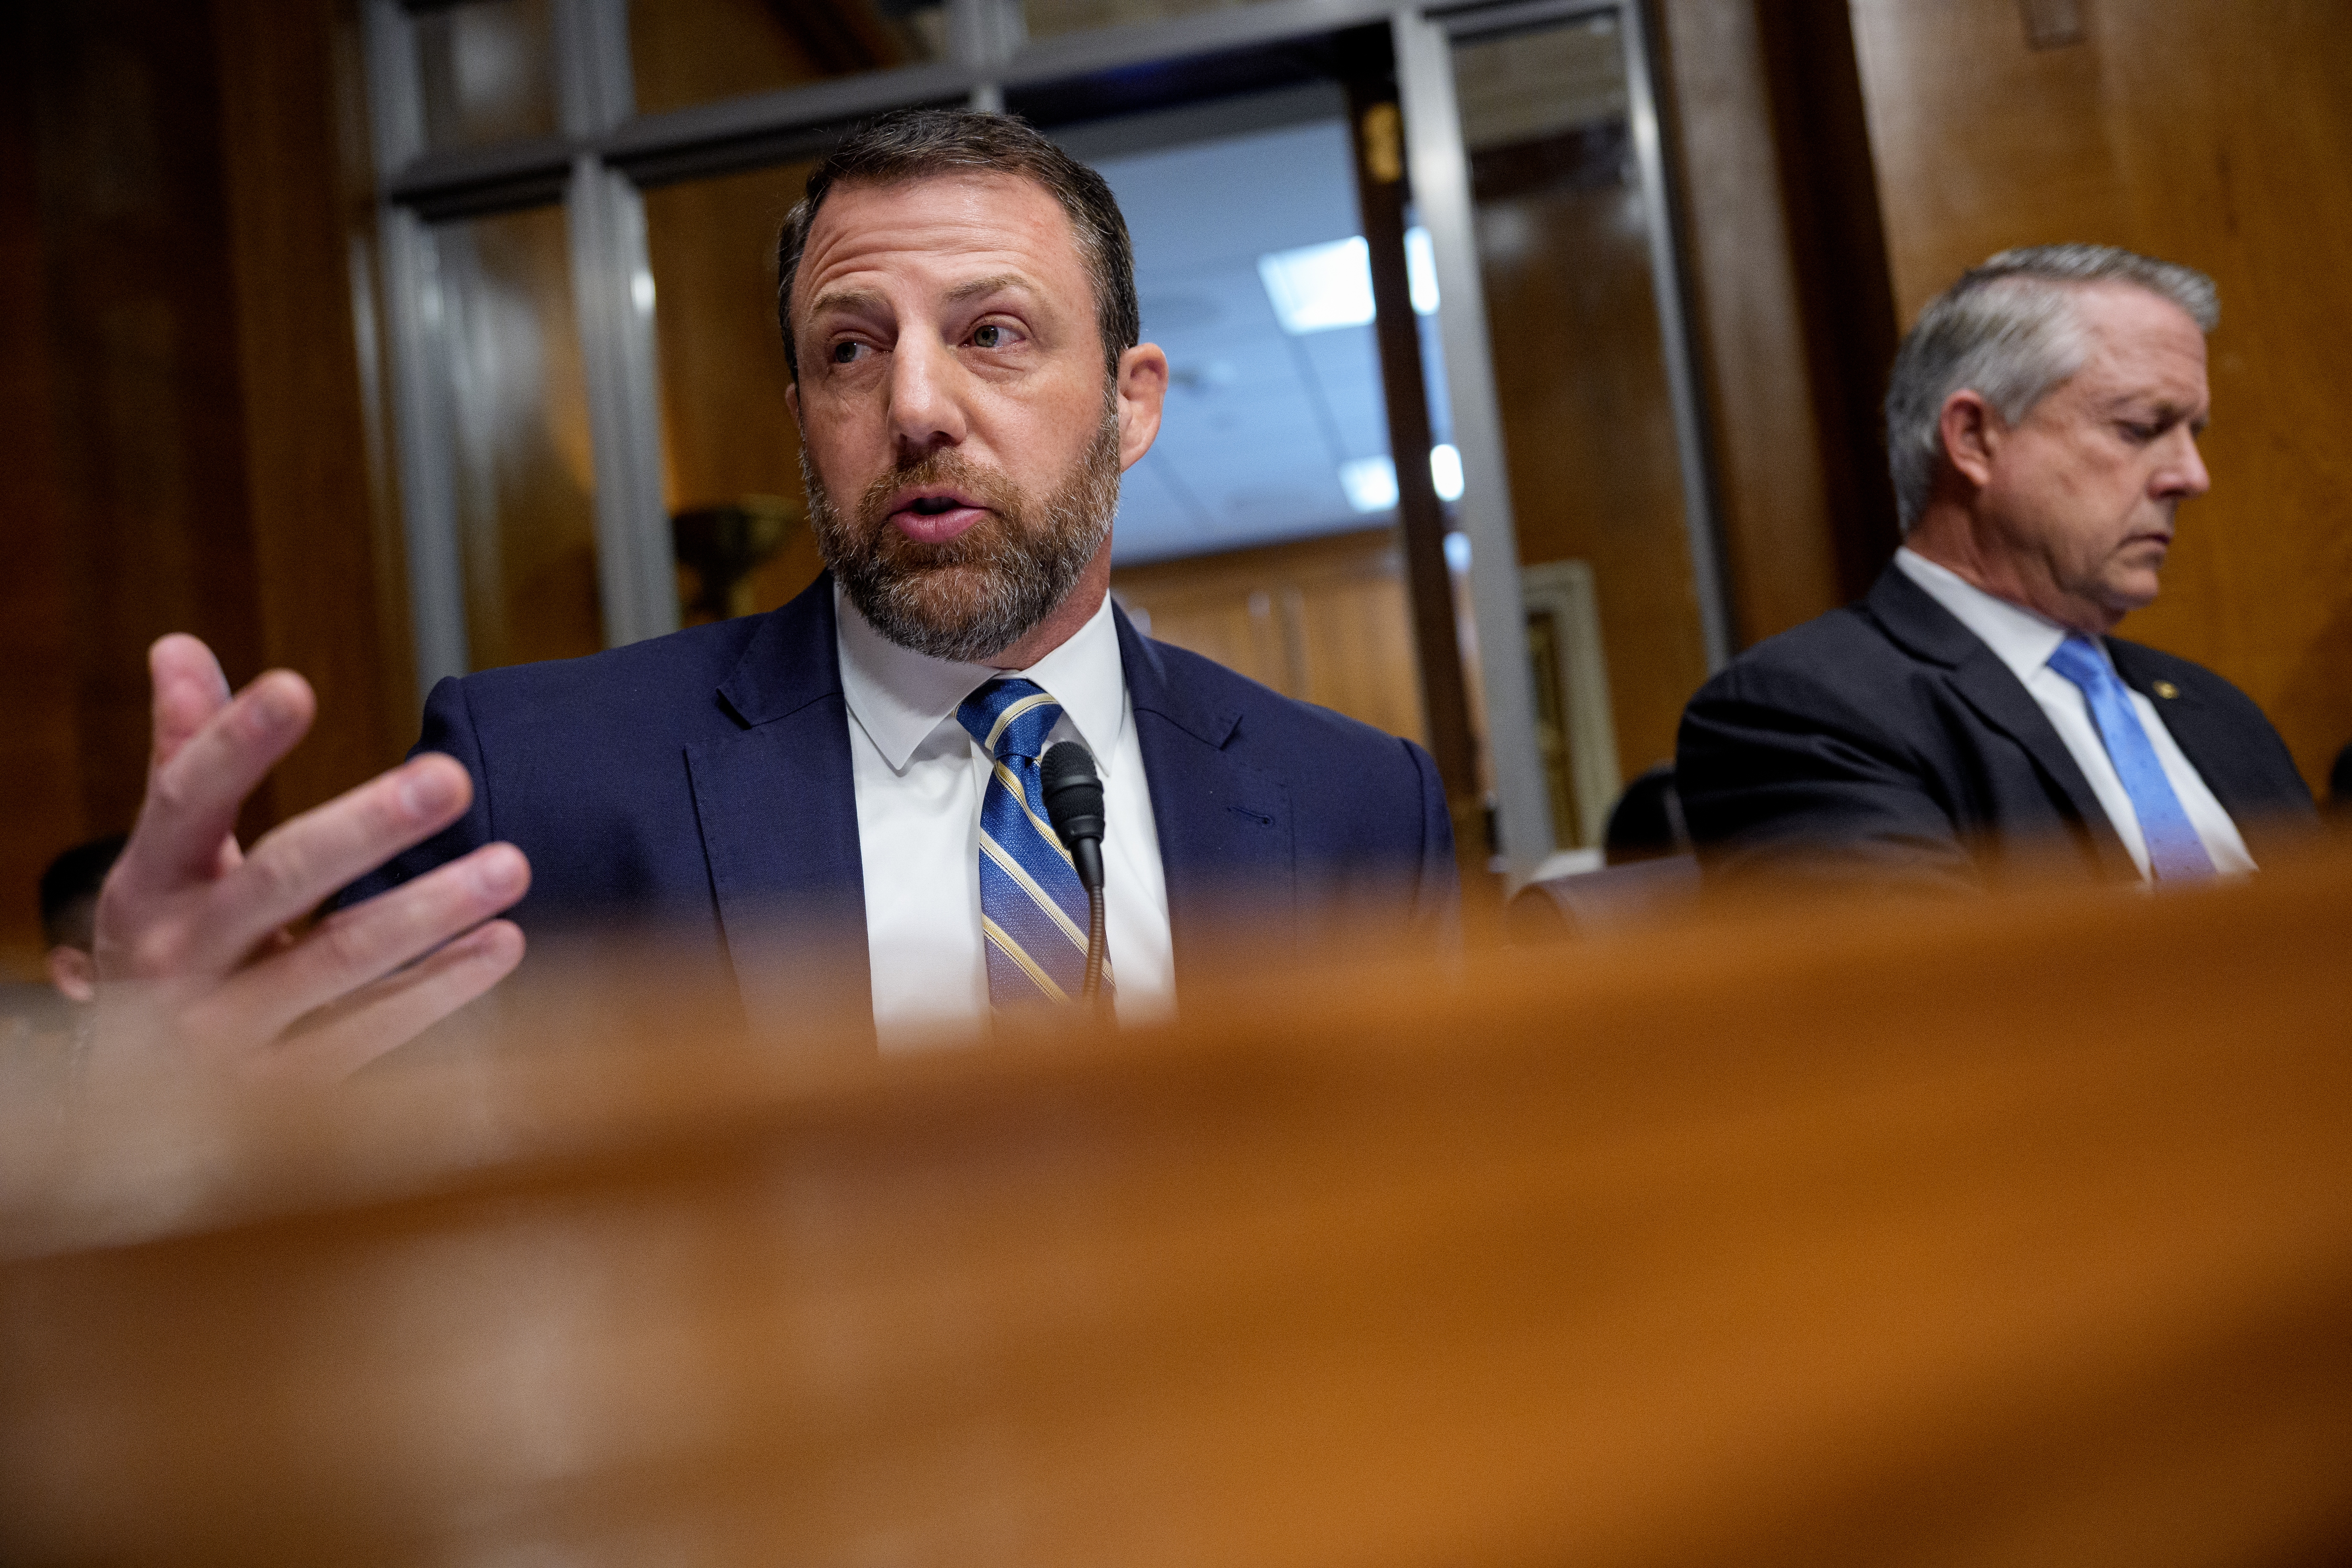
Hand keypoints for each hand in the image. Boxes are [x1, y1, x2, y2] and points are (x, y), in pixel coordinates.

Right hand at [91, 636, 530, 1083]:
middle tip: (451, 776)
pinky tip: (504, 946)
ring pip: (335, 964)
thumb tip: (178, 642)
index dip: (236, 743)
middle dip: (365, 829)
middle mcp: (177, 956)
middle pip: (277, 879)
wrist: (136, 1105)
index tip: (296, 684)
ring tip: (511, 863)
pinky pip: (368, 1036)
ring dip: (428, 912)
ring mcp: (225, 1032)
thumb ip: (183, 755)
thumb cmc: (174, 944)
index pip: (186, 798)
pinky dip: (438, 992)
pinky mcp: (280, 1094)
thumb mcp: (164, 859)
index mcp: (147, 883)